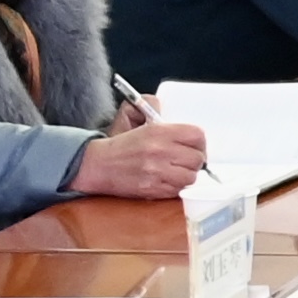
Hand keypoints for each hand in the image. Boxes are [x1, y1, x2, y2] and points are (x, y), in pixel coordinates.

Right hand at [70, 122, 211, 198]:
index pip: (197, 136)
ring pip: (190, 177)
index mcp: (158, 131)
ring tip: (175, 171)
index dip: (199, 142)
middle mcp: (160, 152)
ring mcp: (157, 173)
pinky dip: (176, 187)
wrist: (98, 165)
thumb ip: (155, 108)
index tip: (193, 146)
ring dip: (186, 175)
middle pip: (197, 159)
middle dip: (194, 160)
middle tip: (184, 160)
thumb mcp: (135, 116)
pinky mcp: (153, 190)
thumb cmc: (120, 144)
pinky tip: (166, 180)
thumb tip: (172, 112)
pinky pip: (178, 190)